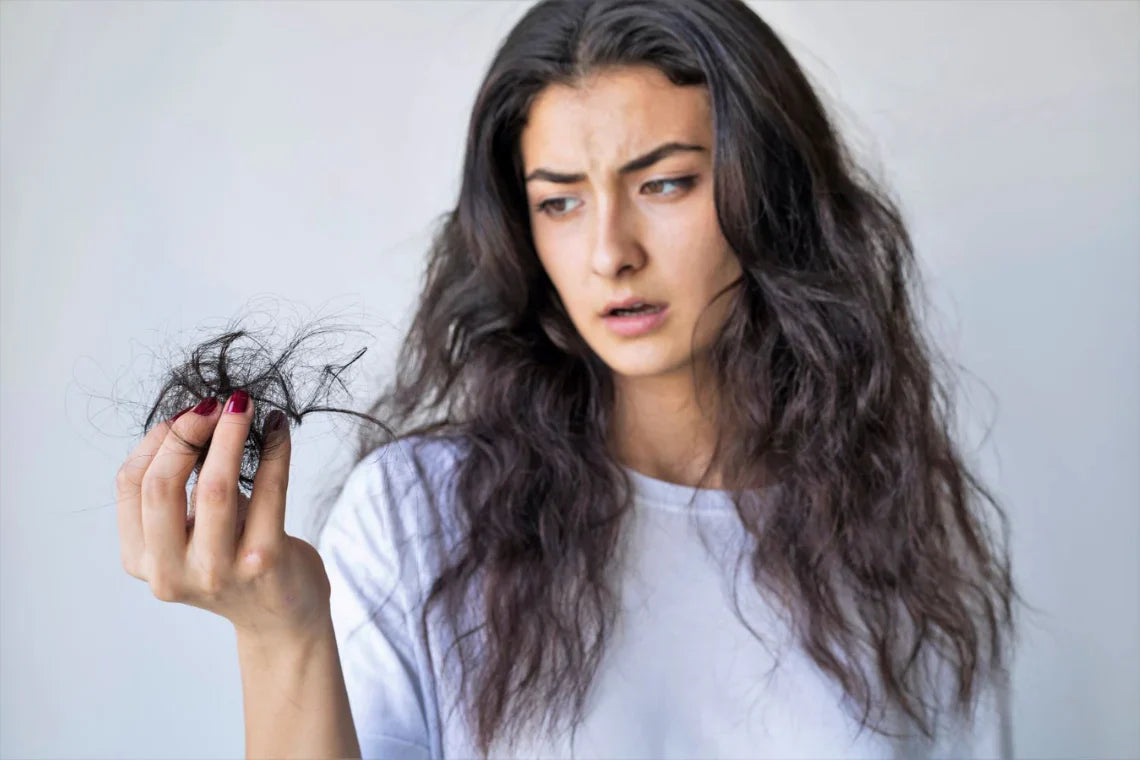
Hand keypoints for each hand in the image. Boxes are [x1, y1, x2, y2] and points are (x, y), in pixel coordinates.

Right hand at [116, 392, 331, 641]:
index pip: (131, 485)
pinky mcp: (265, 562)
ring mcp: (218, 572)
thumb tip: (190, 418)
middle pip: (162, 486)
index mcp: (142, 560)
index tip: (183, 414)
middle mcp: (172, 572)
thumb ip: (179, 487)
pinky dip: (275, 451)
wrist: (282, 617)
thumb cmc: (233, 560)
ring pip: (213, 488)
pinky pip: (268, 492)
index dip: (156, 440)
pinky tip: (279, 427)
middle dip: (187, 433)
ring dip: (229, 435)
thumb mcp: (190, 531)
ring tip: (243, 405)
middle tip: (214, 403)